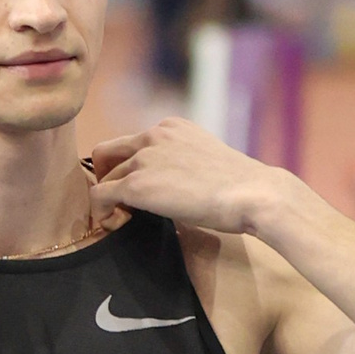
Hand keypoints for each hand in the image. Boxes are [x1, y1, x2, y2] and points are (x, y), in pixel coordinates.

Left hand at [86, 117, 283, 241]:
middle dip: (108, 178)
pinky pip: (100, 196)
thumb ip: (181, 166)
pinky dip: (100, 212)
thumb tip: (170, 190)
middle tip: (118, 204)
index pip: (133, 143)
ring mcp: (144, 158)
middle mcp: (154, 135)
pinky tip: (111, 226)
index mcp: (172, 127)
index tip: (134, 190)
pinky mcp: (137, 184)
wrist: (254, 195)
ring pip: (104, 177)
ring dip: (107, 199)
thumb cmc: (241, 188)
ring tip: (118, 219)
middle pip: (108, 153)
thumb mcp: (206, 163)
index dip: (127, 167)